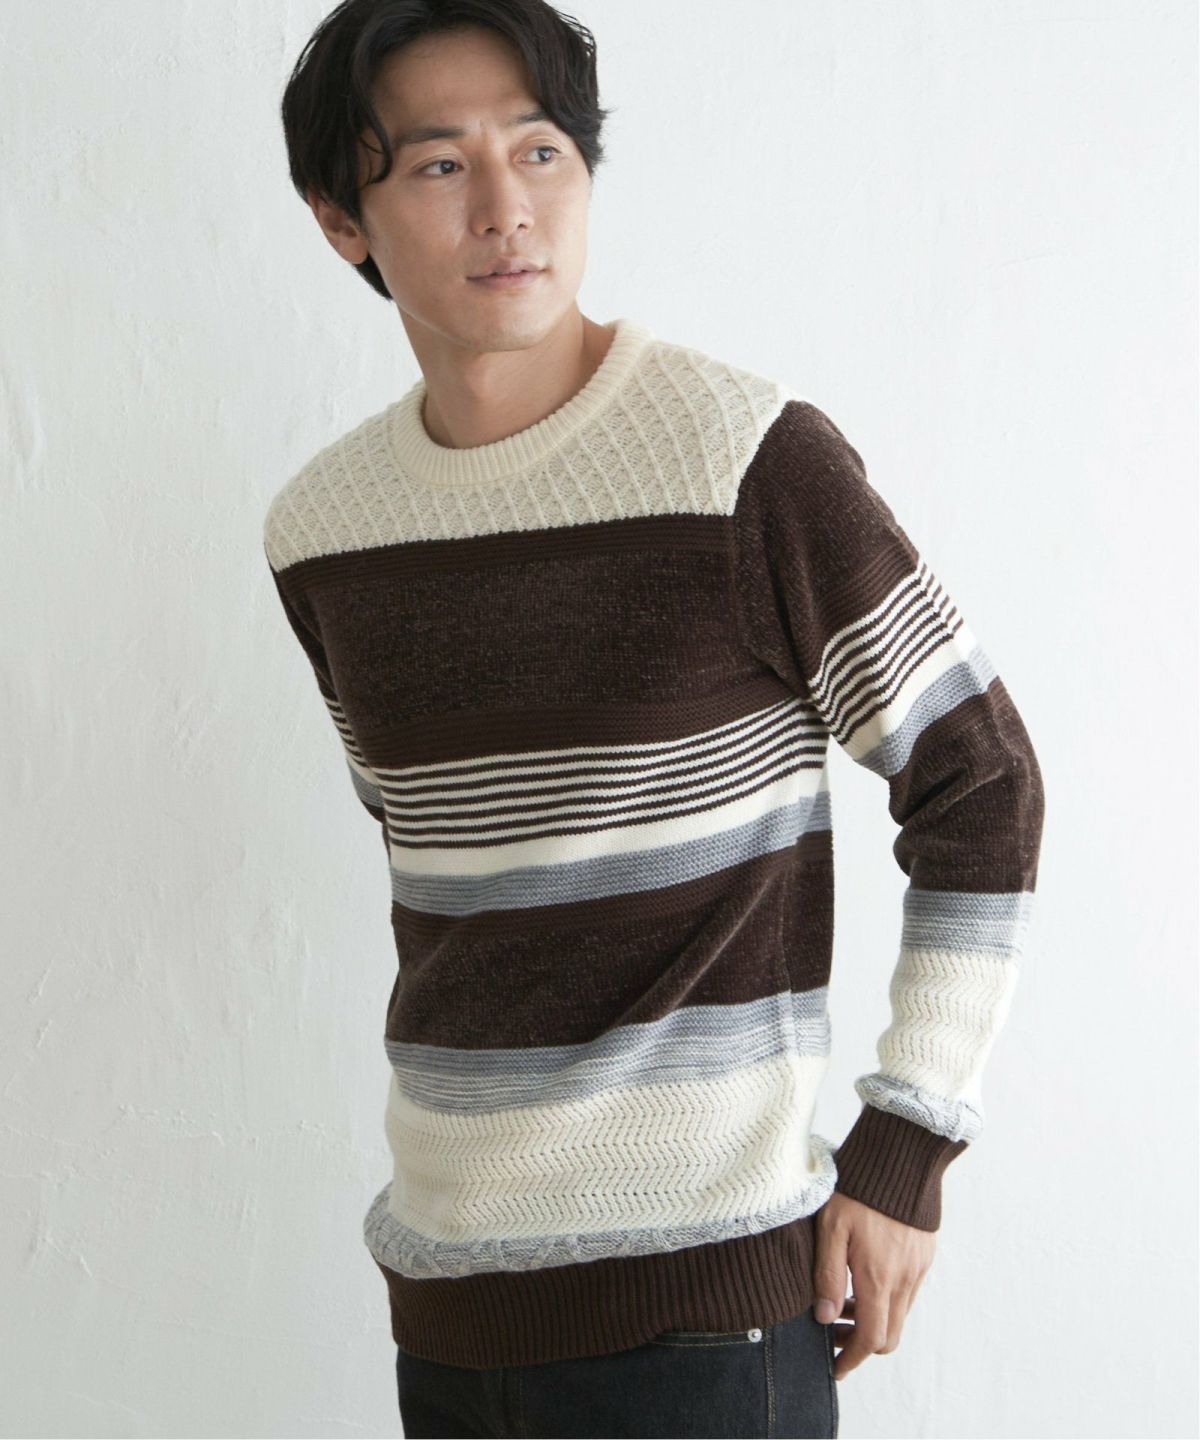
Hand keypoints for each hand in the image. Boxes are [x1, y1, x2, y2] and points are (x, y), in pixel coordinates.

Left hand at [812, 1191, 935, 1380]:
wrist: (901, 1157)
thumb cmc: (858, 1188)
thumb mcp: (830, 1227)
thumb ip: (826, 1274)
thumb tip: (822, 1316)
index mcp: (878, 1277)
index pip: (871, 1338)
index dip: (851, 1358)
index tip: (835, 1367)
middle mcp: (904, 1279)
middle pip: (889, 1336)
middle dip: (860, 1343)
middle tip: (832, 1333)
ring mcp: (918, 1268)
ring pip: (899, 1315)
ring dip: (873, 1320)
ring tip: (839, 1301)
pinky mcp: (924, 1254)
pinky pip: (908, 1292)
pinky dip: (886, 1299)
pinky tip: (862, 1278)